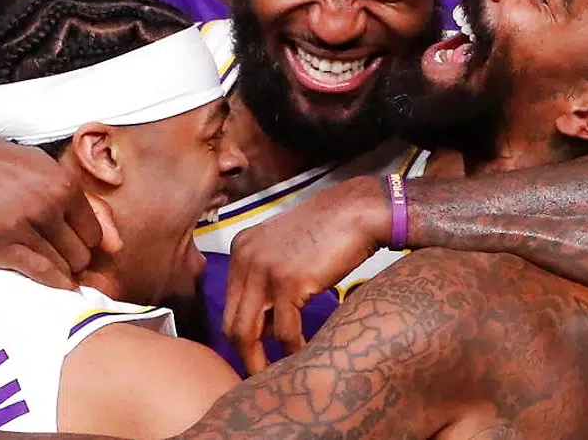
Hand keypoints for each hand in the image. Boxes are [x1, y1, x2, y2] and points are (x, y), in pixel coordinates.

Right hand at [0, 123, 102, 288]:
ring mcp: (21, 226)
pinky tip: (52, 280)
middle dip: (74, 260)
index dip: (85, 242)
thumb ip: (86, 207)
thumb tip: (117, 247)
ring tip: (46, 261)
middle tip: (59, 256)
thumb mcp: (50, 173)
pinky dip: (50, 282)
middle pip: (80, 254)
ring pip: (61, 266)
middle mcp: (46, 205)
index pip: (93, 234)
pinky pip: (38, 272)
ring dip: (58, 270)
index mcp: (64, 185)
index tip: (72, 243)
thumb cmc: (7, 168)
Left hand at [224, 176, 389, 373]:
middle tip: (262, 376)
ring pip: (249, 332)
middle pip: (232, 322)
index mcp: (241, 249)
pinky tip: (304, 356)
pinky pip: (284, 331)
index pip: (229, 304)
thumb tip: (265, 326)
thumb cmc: (330, 232)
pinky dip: (293, 350)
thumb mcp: (287, 252)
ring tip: (279, 375)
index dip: (241, 335)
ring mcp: (264, 269)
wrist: (358, 212)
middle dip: (245, 355)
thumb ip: (268, 282)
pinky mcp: (288, 282)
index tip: (255, 355)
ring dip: (262, 360)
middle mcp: (245, 258)